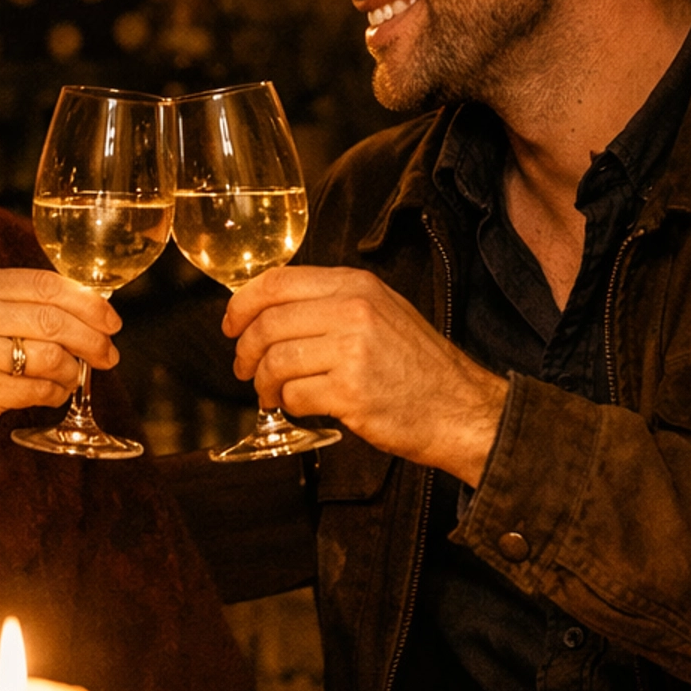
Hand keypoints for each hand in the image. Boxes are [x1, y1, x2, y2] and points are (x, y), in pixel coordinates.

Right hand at [0, 267, 119, 456]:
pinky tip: (54, 394)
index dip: (87, 302)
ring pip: (50, 357)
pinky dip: (55, 394)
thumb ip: (17, 304)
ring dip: (72, 371)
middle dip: (92, 339)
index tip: (111, 320)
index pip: (45, 284)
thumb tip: (88, 310)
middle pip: (53, 320)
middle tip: (108, 354)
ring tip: (73, 377)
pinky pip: (37, 390)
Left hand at [225, 266, 508, 484]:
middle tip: (245, 370)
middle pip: (268, 324)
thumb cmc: (418, 366)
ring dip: (263, 384)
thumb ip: (332, 303)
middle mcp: (353, 311)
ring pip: (275, 361)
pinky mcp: (351, 393)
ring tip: (271, 395)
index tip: (231, 325)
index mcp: (356, 285)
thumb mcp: (381, 311)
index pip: (277, 282)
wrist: (460, 407)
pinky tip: (296, 407)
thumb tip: (270, 311)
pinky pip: (294, 395)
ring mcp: (352, 351)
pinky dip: (287, 405)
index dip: (242, 304)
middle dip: (245, 351)